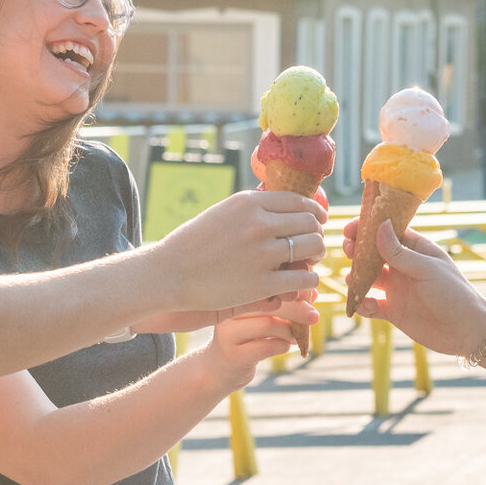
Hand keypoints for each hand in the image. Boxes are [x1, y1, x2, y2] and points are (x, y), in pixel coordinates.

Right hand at [157, 190, 324, 311]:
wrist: (169, 273)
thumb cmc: (195, 243)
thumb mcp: (224, 212)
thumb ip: (254, 209)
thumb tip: (286, 208)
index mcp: (249, 202)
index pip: (299, 201)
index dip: (314, 212)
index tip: (316, 221)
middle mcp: (259, 224)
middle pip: (310, 223)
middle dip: (316, 234)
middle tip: (313, 245)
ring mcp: (262, 253)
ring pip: (312, 247)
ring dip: (316, 254)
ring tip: (309, 262)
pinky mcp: (263, 283)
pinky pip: (305, 277)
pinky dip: (310, 279)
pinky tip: (303, 281)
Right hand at [199, 297, 316, 392]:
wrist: (217, 369)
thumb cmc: (244, 337)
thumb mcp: (261, 317)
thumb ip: (284, 304)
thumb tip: (312, 291)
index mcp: (236, 295)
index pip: (267, 285)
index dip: (291, 288)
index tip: (308, 294)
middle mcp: (228, 310)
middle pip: (269, 302)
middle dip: (297, 309)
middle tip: (314, 317)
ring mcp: (228, 333)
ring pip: (268, 324)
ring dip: (290, 331)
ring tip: (296, 337)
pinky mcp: (233, 356)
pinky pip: (266, 347)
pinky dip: (282, 346)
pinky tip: (284, 347)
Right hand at [342, 218, 485, 355]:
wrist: (467, 331)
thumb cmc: (454, 293)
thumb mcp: (427, 269)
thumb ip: (400, 252)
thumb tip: (380, 225)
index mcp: (415, 249)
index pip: (388, 232)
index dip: (368, 228)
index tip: (350, 229)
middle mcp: (403, 267)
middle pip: (373, 253)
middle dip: (357, 251)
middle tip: (348, 250)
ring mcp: (397, 288)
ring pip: (368, 278)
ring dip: (356, 277)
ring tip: (351, 279)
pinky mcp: (393, 311)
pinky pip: (370, 305)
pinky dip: (362, 303)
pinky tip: (363, 304)